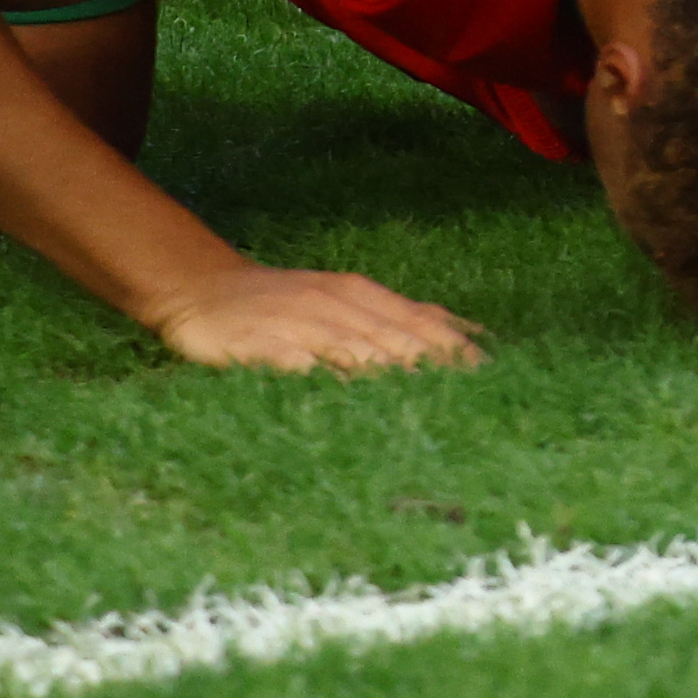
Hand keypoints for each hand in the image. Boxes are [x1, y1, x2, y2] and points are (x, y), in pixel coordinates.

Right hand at [146, 265, 486, 373]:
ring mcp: (301, 326)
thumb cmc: (284, 302)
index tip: (491, 377)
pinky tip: (348, 407)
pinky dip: (328, 385)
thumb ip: (395, 319)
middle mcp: (338, 306)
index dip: (456, 350)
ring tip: (427, 409)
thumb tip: (458, 334)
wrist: (205, 287)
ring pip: (357, 353)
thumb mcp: (344, 300)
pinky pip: (302, 368)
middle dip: (435, 370)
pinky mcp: (262, 347)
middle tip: (470, 403)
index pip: (421, 322)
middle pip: (398, 341)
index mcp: (362, 296)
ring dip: (393, 379)